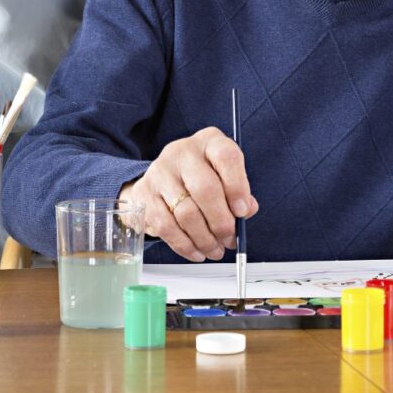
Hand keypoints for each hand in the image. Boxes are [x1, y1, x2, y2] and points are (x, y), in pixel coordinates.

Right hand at [120, 127, 257, 262]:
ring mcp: (160, 171)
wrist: (164, 177)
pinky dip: (185, 245)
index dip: (237, 187)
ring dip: (205, 239)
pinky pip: (166, 227)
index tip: (243, 212)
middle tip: (230, 239)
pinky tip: (197, 252)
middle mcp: (182, 152)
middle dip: (221, 222)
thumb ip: (240, 192)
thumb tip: (248, 210)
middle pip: (205, 189)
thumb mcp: (225, 176)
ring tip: (216, 250)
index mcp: (209, 141)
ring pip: (186, 213)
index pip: (226, 157)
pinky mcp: (144, 193)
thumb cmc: (203, 176)